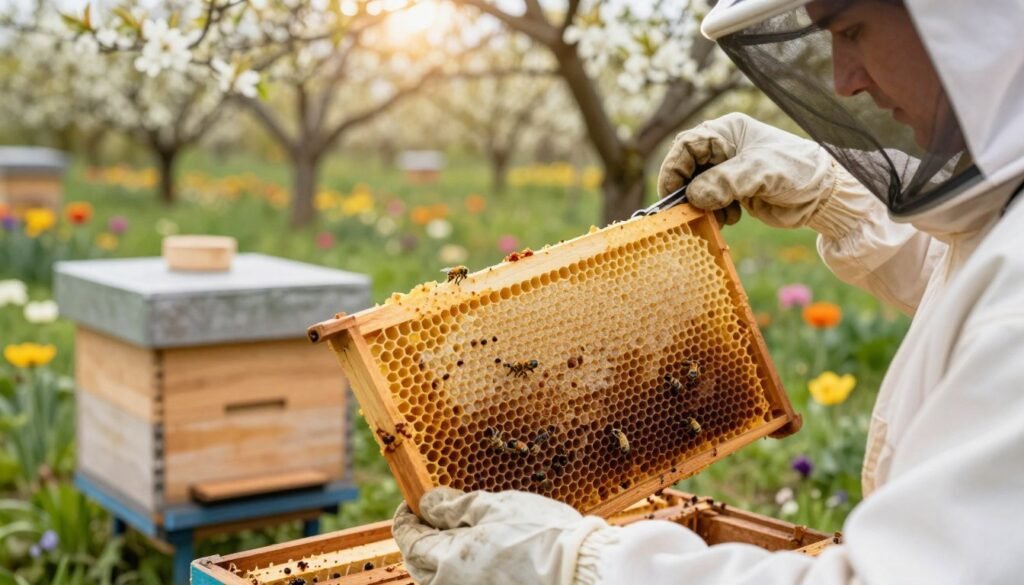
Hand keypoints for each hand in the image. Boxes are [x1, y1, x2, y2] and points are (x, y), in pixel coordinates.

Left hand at [393, 488, 609, 584]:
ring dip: (441, 556)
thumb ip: (454, 506)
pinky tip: (480, 552)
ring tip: (457, 533)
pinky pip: (464, 584)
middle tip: (432, 516)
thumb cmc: (540, 535)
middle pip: (420, 564)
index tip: (412, 502)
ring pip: (440, 580)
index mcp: (446, 563)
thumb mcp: (495, 507)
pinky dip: (462, 569)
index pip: (409, 540)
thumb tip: (427, 503)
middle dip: (421, 539)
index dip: (406, 518)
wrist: (582, 572)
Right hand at [657, 112, 851, 233]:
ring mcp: (728, 172)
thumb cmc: (796, 171)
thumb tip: (693, 197)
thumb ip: (726, 181)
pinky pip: (710, 203)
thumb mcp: (760, 172)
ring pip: (696, 189)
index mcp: (728, 131)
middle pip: (687, 167)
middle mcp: (724, 149)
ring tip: (720, 216)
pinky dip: (713, 214)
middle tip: (688, 211)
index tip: (673, 193)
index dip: (675, 168)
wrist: (823, 196)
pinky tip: (731, 218)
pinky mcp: (733, 193)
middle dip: (686, 190)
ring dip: (701, 206)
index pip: (688, 145)